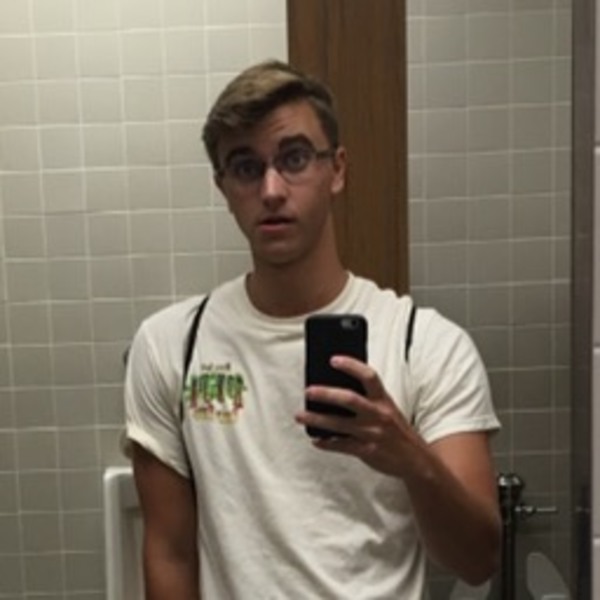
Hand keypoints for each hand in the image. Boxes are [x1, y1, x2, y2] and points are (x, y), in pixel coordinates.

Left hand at [295, 355, 424, 477]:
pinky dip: (326, 443)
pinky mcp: (367, 451)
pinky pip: (342, 446)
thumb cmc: (396, 430)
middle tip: (308, 391)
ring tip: (300, 415)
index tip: (333, 360)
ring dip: (317, 419)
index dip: (351, 366)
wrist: (417, 460)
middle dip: (326, 394)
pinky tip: (315, 440)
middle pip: (349, 399)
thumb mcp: (388, 409)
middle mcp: (378, 414)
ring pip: (339, 425)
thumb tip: (336, 386)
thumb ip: (368, 398)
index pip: (369, 376)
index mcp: (384, 399)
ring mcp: (372, 434)